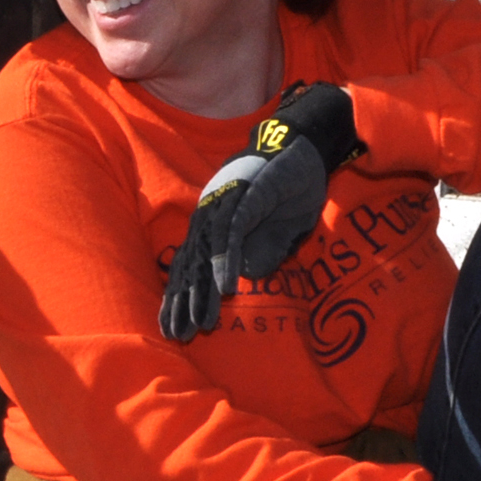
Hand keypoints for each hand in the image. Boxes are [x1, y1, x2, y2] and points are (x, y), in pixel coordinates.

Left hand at [161, 82, 360, 342]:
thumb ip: (264, 252)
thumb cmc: (289, 187)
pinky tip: (228, 287)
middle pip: (192, 262)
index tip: (175, 327)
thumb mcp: (280, 231)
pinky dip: (228, 260)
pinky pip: (232, 232)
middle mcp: (212, 213)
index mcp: (213, 221)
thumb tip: (249, 276)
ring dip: (204, 288)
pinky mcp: (247, 195)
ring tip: (203, 322)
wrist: (305, 145)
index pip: (191, 264)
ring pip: (207, 251)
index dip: (181, 296)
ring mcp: (226, 203)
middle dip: (185, 302)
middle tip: (179, 335)